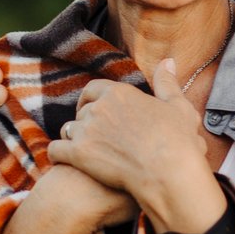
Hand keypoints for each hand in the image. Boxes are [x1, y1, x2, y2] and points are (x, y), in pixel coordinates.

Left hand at [49, 61, 221, 230]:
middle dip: (84, 121)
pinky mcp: (78, 154)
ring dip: (71, 138)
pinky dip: (57, 155)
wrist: (169, 172)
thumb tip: (167, 61)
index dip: (90, 98)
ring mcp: (87, 131)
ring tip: (80, 150)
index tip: (92, 107)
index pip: (93, 89)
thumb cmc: (177, 140)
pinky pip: (56, 150)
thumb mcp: (178, 105)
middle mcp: (99, 108)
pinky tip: (63, 161)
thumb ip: (167, 82)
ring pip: (67, 130)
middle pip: (81, 111)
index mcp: (120, 93)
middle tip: (92, 135)